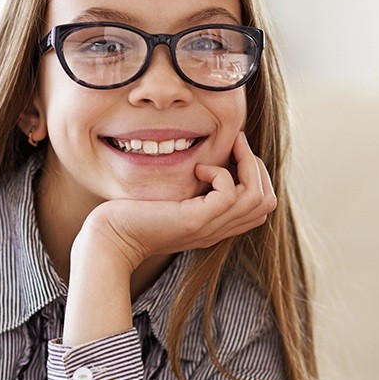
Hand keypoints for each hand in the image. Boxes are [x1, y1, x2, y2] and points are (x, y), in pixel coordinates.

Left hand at [82, 132, 276, 271]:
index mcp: (216, 224)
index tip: (236, 150)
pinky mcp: (195, 221)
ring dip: (247, 163)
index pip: (261, 206)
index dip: (257, 175)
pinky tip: (199, 168)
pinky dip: (221, 173)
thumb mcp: (174, 200)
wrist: (111, 237)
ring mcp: (209, 227)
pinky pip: (229, 195)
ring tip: (228, 146)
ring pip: (257, 197)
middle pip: (267, 201)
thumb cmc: (136, 214)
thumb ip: (195, 189)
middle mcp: (218, 229)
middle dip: (258, 166)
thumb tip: (208, 161)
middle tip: (237, 143)